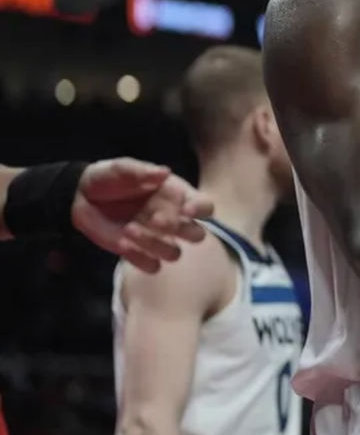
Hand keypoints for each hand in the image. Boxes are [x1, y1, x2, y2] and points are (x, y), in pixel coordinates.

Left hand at [71, 158, 215, 272]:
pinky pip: (151, 267)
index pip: (205, 206)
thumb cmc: (109, 178)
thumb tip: (165, 172)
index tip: (185, 210)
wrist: (80, 196)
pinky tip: (122, 244)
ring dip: (155, 245)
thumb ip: (142, 171)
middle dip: (180, 230)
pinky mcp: (137, 254)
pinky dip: (139, 259)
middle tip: (155, 220)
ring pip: (174, 254)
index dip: (201, 210)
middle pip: (197, 235)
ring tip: (129, 229)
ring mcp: (156, 239)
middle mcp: (173, 219)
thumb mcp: (122, 168)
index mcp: (177, 196)